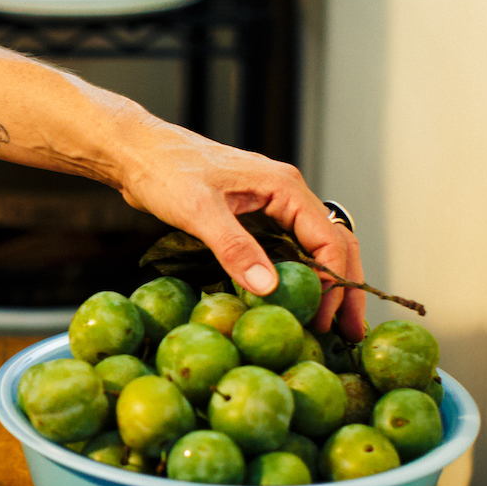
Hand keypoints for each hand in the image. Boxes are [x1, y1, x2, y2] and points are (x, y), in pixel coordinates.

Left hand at [115, 120, 365, 341]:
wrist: (136, 153)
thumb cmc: (165, 170)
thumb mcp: (199, 212)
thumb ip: (234, 248)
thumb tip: (270, 288)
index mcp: (284, 187)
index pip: (329, 240)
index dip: (335, 283)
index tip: (328, 320)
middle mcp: (285, 194)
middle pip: (332, 245)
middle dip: (344, 289)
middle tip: (350, 332)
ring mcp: (270, 205)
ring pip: (313, 249)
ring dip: (325, 285)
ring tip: (331, 326)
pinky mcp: (252, 217)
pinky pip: (287, 249)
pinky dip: (298, 277)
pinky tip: (295, 302)